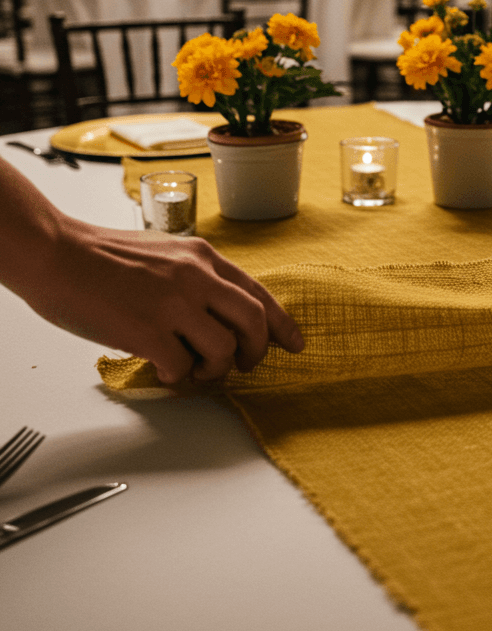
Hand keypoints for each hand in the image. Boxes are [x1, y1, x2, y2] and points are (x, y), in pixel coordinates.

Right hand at [31, 220, 303, 384]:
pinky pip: (182, 368)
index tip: (295, 343)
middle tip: (243, 366)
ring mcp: (174, 304)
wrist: (58, 253)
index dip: (282, 323)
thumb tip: (217, 312)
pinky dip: (177, 377)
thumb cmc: (102, 256)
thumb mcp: (165, 253)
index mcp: (202, 256)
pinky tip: (162, 369)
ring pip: (225, 350)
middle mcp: (196, 276)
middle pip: (254, 322)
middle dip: (256, 353)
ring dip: (214, 370)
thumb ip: (195, 276)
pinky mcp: (149, 331)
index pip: (258, 292)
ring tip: (192, 368)